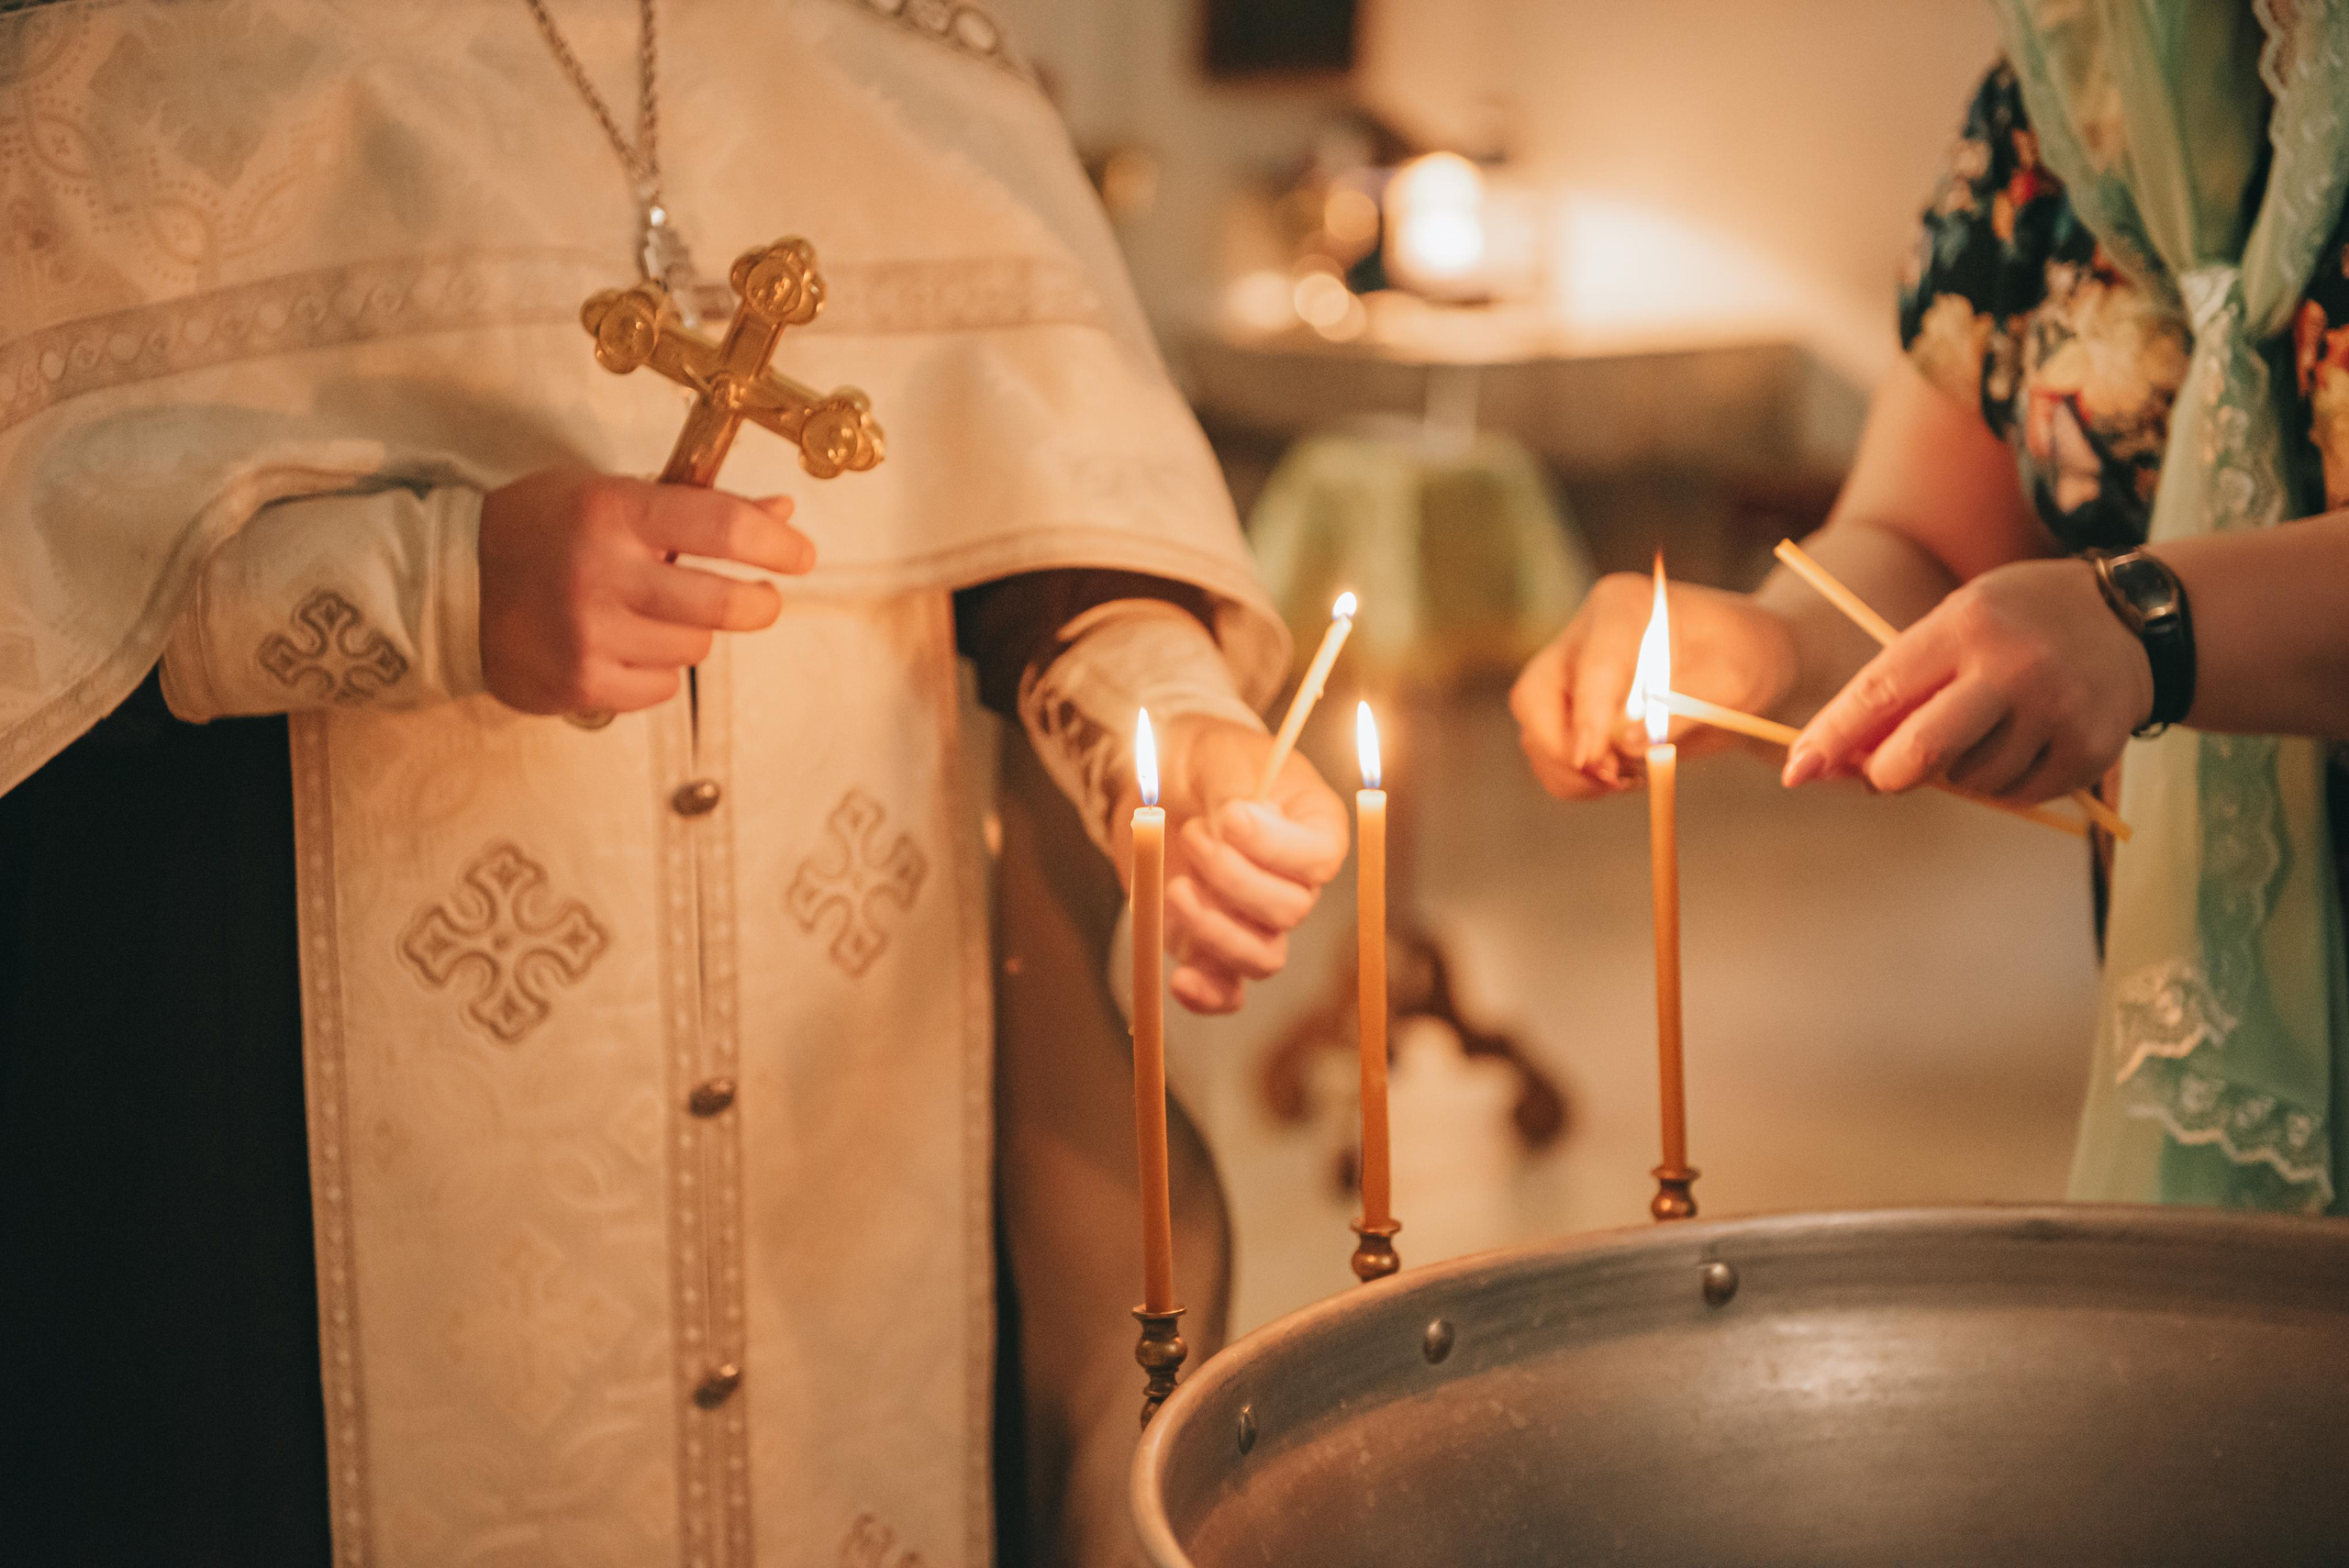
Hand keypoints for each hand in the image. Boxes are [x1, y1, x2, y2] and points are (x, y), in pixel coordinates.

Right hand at [478, 468, 814, 714]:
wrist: (449, 585)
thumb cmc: (542, 530)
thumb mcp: (608, 494)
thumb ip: (695, 503)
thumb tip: (781, 510)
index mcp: (613, 512)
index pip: (724, 525)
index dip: (778, 543)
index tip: (801, 554)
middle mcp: (602, 572)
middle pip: (727, 604)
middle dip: (759, 604)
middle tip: (761, 600)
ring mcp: (590, 633)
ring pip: (696, 649)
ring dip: (692, 634)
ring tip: (653, 615)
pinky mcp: (581, 683)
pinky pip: (661, 686)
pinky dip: (656, 670)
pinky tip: (624, 645)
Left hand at [1111, 717, 1349, 1014]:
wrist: (1160, 781)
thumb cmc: (1205, 760)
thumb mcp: (1223, 757)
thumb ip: (1235, 790)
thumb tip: (1238, 822)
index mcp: (1315, 829)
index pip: (1320, 859)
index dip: (1274, 848)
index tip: (1230, 816)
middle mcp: (1293, 882)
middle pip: (1289, 911)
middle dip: (1232, 878)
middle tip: (1193, 833)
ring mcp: (1254, 919)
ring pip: (1262, 958)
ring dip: (1215, 930)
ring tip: (1174, 886)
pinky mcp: (1213, 944)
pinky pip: (1227, 991)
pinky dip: (1206, 995)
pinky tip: (1180, 980)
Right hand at [1510, 573, 1799, 797]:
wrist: (1747, 663)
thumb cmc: (1745, 659)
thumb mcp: (1732, 684)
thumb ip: (1683, 712)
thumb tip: (1626, 745)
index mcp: (1621, 607)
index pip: (1590, 666)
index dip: (1587, 716)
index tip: (1593, 759)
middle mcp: (1583, 637)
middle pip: (1534, 697)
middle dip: (1561, 748)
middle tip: (1612, 778)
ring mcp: (1570, 674)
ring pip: (1536, 731)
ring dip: (1572, 771)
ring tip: (1629, 777)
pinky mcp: (1573, 709)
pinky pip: (1551, 753)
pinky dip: (1577, 779)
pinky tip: (1621, 777)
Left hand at [1784, 558, 2150, 800]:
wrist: (2131, 620)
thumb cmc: (2015, 623)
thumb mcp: (1957, 623)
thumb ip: (1903, 684)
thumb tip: (1839, 758)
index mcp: (1966, 626)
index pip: (1881, 693)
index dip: (1832, 737)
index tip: (1796, 770)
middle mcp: (2013, 667)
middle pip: (1922, 752)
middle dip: (1885, 775)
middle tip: (1878, 774)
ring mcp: (2056, 711)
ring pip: (1968, 781)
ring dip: (1953, 773)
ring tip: (1980, 730)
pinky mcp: (2088, 750)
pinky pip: (2016, 794)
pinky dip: (2000, 781)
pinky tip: (2018, 742)